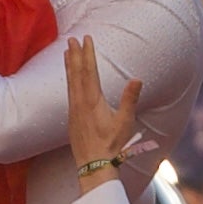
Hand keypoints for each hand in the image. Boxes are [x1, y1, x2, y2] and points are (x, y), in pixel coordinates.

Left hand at [63, 34, 138, 176]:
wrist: (93, 164)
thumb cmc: (111, 144)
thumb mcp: (125, 122)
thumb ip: (130, 99)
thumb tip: (137, 79)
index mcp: (93, 100)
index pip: (89, 71)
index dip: (87, 53)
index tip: (86, 39)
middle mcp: (80, 102)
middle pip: (76, 73)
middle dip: (75, 55)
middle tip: (71, 39)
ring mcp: (74, 110)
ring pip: (70, 82)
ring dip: (69, 65)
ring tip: (66, 52)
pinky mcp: (71, 118)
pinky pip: (69, 92)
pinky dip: (68, 80)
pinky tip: (69, 78)